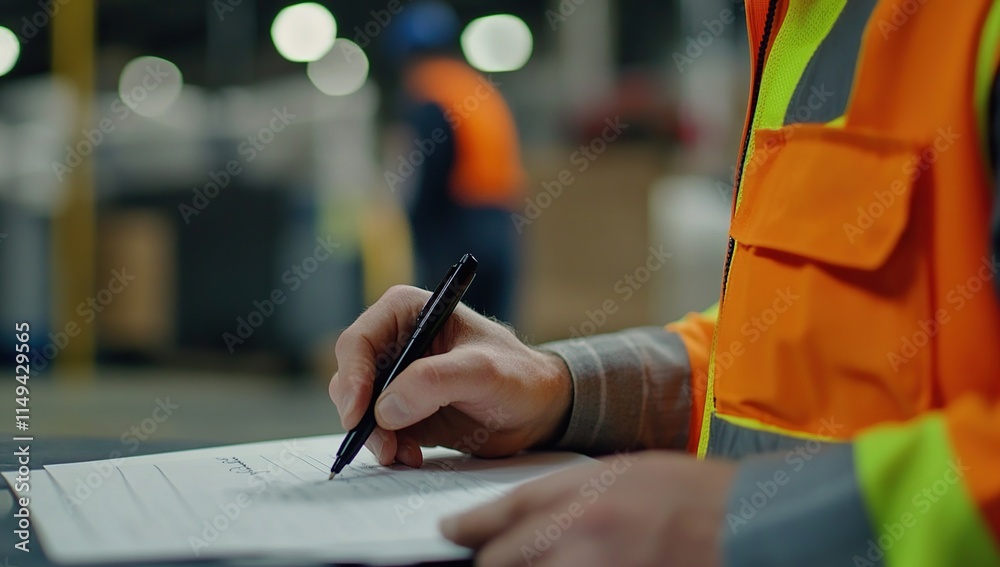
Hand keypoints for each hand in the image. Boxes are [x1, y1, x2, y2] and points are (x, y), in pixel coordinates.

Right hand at [329, 285, 572, 467]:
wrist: (537, 409)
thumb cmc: (517, 375)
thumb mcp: (482, 371)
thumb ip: (434, 381)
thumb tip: (385, 407)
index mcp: (407, 311)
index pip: (358, 341)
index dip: (352, 377)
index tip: (360, 413)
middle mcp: (395, 341)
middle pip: (350, 378)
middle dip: (361, 415)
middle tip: (384, 445)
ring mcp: (397, 377)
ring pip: (359, 409)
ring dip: (375, 437)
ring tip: (404, 454)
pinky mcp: (402, 410)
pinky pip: (377, 431)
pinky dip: (389, 447)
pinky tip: (414, 456)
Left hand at [441, 452, 736, 566]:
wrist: (744, 522)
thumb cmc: (689, 494)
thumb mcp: (622, 475)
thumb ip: (571, 497)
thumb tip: (534, 518)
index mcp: (576, 494)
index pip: (500, 513)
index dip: (468, 526)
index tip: (451, 532)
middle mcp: (574, 534)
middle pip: (499, 562)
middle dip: (491, 563)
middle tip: (488, 559)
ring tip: (533, 562)